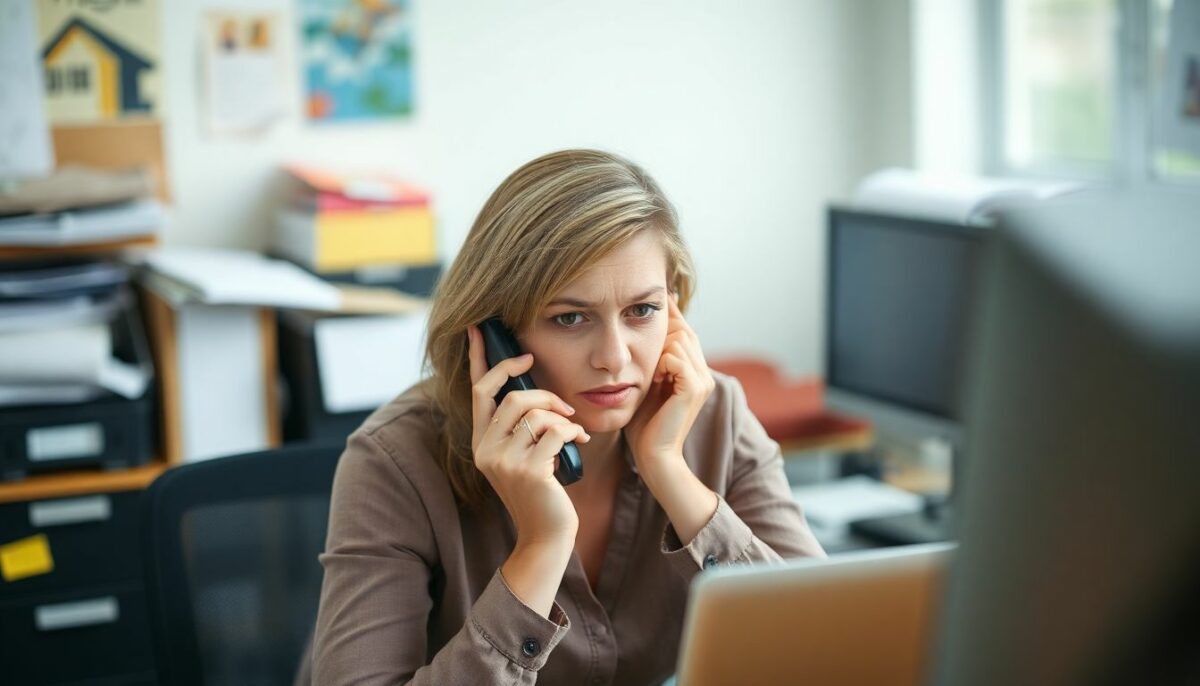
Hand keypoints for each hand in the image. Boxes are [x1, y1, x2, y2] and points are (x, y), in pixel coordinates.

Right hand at [467, 325, 588, 548]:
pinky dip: (572, 432)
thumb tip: (531, 389)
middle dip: (543, 393)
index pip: (478, 391)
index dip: (481, 358)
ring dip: (562, 417)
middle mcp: (486, 450)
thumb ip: (520, 426)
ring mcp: (504, 462)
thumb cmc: (542, 491)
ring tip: (573, 431)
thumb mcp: (524, 455)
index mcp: (482, 442)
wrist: (547, 535)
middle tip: (564, 404)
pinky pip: (554, 431)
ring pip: (535, 413)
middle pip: (511, 397)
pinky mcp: (529, 472)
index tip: (480, 329)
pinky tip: (579, 443)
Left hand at [624, 294, 715, 486]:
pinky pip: (674, 356)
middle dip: (661, 331)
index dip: (671, 314)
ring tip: (651, 376)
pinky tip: (654, 380)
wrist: (653, 455)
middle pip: (682, 330)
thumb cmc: (645, 424)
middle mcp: (704, 373)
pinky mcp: (694, 388)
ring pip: (678, 339)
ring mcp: (702, 380)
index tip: (659, 297)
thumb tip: (642, 333)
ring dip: (657, 352)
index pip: (686, 331)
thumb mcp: (648, 384)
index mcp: (696, 371)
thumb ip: (653, 361)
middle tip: (642, 346)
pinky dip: (659, 364)